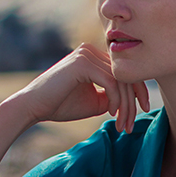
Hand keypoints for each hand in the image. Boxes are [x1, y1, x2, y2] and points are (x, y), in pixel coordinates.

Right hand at [0, 43, 149, 133]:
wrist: (33, 107)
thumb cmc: (60, 105)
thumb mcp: (94, 101)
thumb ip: (112, 96)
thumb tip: (132, 99)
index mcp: (94, 57)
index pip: (123, 71)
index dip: (137, 91)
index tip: (142, 111)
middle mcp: (91, 51)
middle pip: (124, 75)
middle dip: (132, 102)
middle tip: (131, 125)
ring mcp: (86, 54)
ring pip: (120, 80)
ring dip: (125, 106)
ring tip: (122, 125)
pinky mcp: (83, 63)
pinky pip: (110, 82)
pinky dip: (115, 100)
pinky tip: (111, 113)